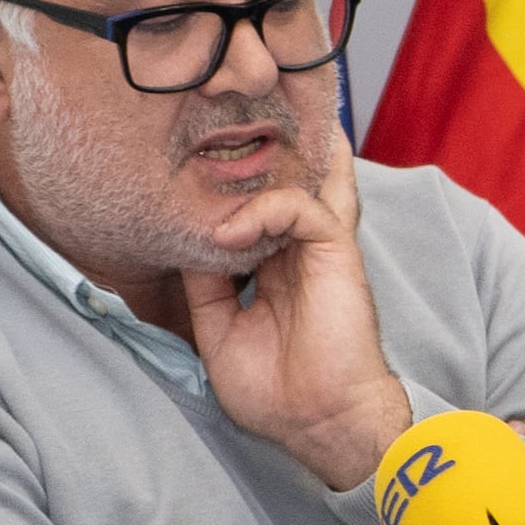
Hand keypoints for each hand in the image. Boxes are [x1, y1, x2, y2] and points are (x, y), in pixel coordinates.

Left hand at [187, 121, 414, 488]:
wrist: (320, 423)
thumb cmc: (277, 392)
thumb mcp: (218, 331)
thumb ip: (205, 284)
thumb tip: (188, 241)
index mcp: (276, 266)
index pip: (259, 204)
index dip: (234, 178)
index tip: (197, 153)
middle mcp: (299, 249)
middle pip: (290, 177)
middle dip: (270, 139)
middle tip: (239, 101)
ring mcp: (319, 249)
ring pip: (307, 176)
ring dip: (278, 151)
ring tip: (247, 119)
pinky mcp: (336, 254)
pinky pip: (303, 208)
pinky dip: (265, 210)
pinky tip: (231, 232)